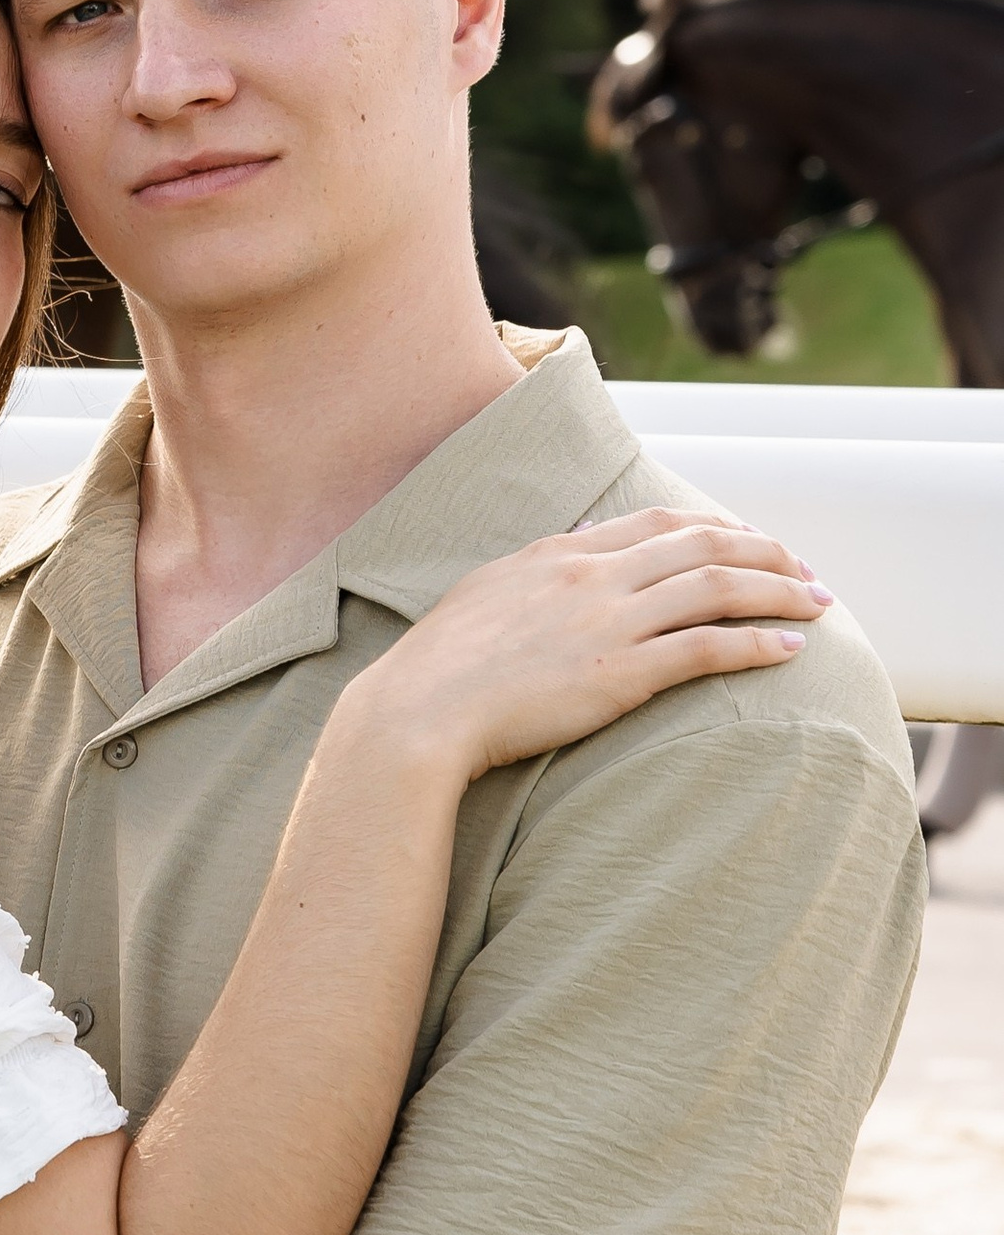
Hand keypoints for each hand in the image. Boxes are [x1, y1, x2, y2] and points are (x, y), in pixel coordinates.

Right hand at [350, 510, 827, 783]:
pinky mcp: (621, 674)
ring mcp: (610, 622)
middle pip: (704, 544)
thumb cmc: (440, 665)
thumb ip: (543, 563)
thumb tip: (587, 538)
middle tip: (804, 570)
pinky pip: (707, 647)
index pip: (660, 522)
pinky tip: (788, 651)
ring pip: (718, 587)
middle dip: (767, 553)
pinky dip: (757, 644)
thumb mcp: (488, 591)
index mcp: (562, 554)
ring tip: (816, 604)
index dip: (718, 528)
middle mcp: (593, 575)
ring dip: (779, 592)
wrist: (418, 711)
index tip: (751, 544)